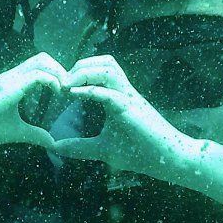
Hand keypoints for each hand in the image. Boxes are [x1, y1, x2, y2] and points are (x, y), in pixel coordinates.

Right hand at [0, 52, 66, 147]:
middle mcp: (13, 76)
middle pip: (43, 58)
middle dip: (61, 70)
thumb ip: (35, 134)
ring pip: (42, 61)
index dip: (56, 75)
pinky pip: (38, 75)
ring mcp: (11, 78)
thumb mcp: (17, 131)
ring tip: (65, 91)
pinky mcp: (11, 86)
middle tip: (68, 90)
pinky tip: (58, 94)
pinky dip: (53, 81)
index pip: (40, 66)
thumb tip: (52, 142)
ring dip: (59, 73)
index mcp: (14, 82)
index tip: (66, 92)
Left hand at [53, 55, 187, 175]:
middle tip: (61, 81)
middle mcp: (125, 92)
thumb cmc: (140, 153)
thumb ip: (79, 146)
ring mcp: (130, 98)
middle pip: (104, 62)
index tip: (60, 85)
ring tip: (67, 84)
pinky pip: (110, 92)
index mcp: (118, 98)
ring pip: (109, 68)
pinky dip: (91, 90)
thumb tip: (54, 147)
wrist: (168, 160)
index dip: (79, 72)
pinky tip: (74, 93)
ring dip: (85, 71)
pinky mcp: (132, 109)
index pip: (100, 71)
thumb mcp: (102, 150)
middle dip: (80, 65)